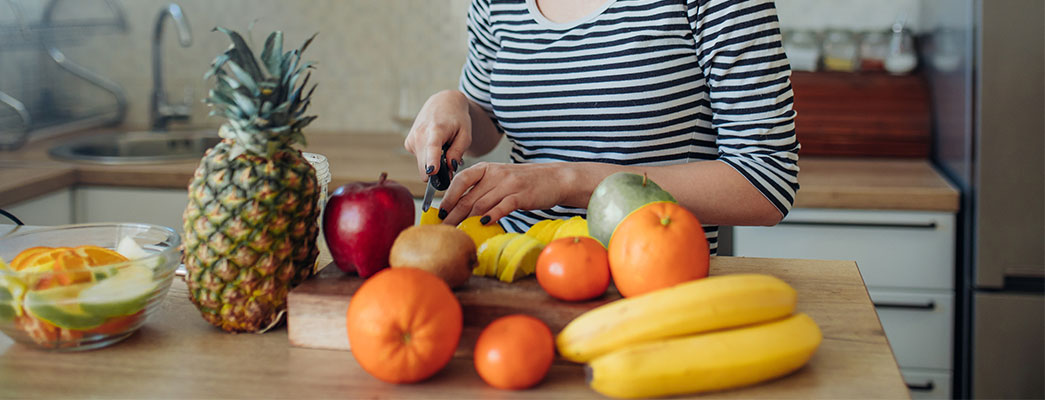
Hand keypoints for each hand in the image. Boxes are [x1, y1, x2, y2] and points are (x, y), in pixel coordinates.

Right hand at [403, 90, 471, 181]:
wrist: (443, 103)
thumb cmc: (457, 119)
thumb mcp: (465, 135)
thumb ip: (458, 152)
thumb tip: (450, 167)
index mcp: (436, 129)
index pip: (432, 147)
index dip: (432, 161)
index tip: (432, 172)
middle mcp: (420, 134)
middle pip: (425, 165)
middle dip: (438, 172)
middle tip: (450, 163)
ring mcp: (412, 139)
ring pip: (422, 165)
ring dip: (433, 163)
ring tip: (442, 148)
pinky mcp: (408, 143)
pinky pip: (419, 160)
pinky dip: (428, 158)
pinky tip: (434, 146)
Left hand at [438, 162, 577, 226]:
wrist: (554, 178)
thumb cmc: (524, 182)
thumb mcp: (499, 178)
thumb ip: (481, 189)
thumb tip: (459, 207)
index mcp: (486, 168)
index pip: (460, 180)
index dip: (448, 197)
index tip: (440, 213)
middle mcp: (495, 174)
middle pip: (468, 197)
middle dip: (454, 215)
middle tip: (445, 229)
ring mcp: (509, 184)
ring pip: (482, 204)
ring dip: (468, 220)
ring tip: (459, 232)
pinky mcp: (521, 195)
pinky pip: (502, 206)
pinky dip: (492, 216)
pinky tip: (484, 224)